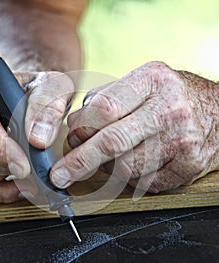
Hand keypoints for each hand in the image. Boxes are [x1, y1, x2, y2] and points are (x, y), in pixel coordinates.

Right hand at [0, 69, 73, 201]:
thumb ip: (48, 105)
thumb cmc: (39, 89)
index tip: (25, 166)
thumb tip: (38, 139)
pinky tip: (19, 187)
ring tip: (32, 176)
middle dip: (7, 168)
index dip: (1, 149)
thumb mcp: (52, 86)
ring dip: (5, 179)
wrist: (31, 96)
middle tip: (35, 172)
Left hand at [50, 61, 218, 192]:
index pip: (105, 107)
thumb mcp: (141, 81)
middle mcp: (169, 109)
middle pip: (113, 141)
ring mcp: (181, 140)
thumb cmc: (169, 96)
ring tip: (106, 158)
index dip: (80, 127)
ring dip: (107, 168)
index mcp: (152, 80)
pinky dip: (130, 178)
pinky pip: (145, 181)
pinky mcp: (188, 165)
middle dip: (79, 162)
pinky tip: (132, 164)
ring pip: (126, 167)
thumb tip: (74, 125)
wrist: (216, 112)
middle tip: (59, 175)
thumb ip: (107, 97)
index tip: (67, 138)